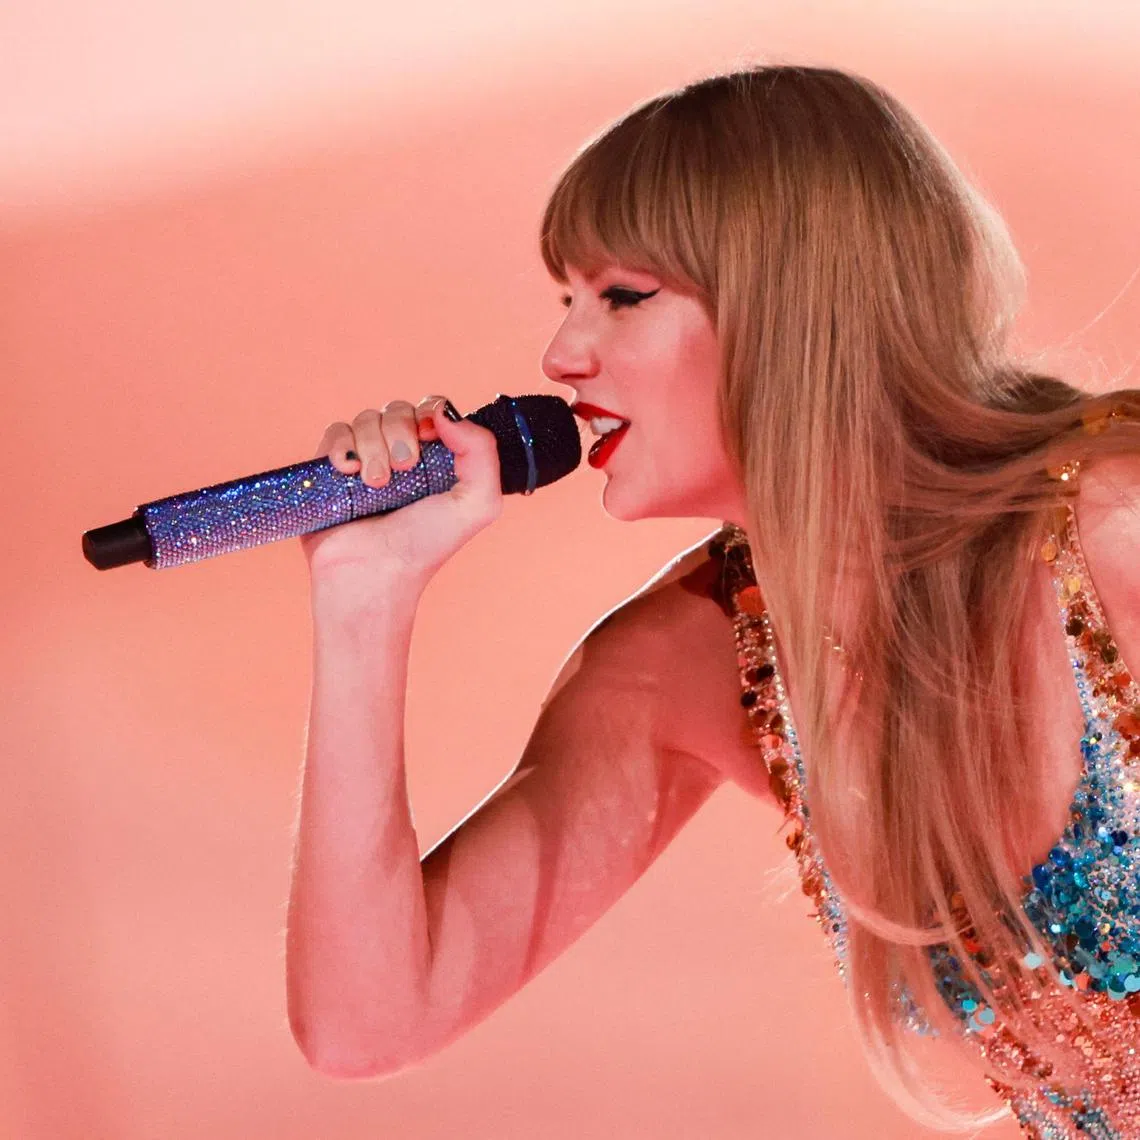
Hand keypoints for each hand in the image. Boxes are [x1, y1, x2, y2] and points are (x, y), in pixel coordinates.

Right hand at [300, 395, 502, 591]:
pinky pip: (335, 432)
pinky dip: (341, 446)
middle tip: (403, 471)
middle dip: (401, 433)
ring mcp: (367, 460)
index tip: (429, 438)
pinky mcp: (334, 468)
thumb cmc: (426, 546)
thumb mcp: (477, 504)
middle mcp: (403, 455)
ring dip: (372, 448)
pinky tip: (348, 472)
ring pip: (367, 419)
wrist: (373, 573)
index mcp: (439, 459)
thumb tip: (444, 412)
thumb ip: (482, 451)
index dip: (430, 414)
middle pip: (399, 409)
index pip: (434, 409)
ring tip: (375, 485)